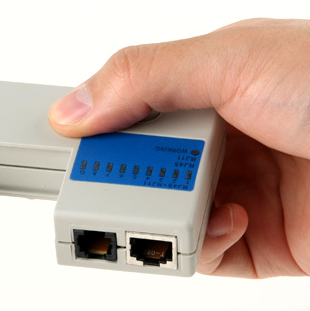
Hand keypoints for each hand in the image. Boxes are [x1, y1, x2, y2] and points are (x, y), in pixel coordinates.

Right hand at [49, 18, 309, 277]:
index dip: (89, 132)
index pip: (122, 112)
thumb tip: (73, 109)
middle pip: (135, 170)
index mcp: (200, 88)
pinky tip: (225, 220)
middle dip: (118, 182)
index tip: (58, 150)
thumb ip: (143, 76)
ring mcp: (231, 190)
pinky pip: (198, 252)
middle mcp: (214, 140)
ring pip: (160, 216)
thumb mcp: (233, 58)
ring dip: (159, 217)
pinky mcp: (251, 240)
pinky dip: (198, 245)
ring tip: (171, 205)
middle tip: (104, 186)